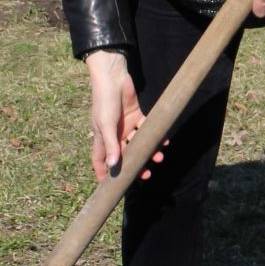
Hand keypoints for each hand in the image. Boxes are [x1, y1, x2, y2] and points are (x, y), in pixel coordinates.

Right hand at [84, 50, 163, 181]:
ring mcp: (126, 126)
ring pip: (138, 144)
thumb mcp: (105, 124)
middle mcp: (114, 134)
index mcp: (101, 138)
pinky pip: (147, 129)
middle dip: (135, 166)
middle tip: (146, 175)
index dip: (104, 174)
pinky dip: (156, 135)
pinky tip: (164, 141)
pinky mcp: (137, 116)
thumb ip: (111, 144)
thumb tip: (114, 166)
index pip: (100, 161)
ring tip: (158, 157)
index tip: (110, 188)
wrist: (113, 77)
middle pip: (124, 155)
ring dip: (148, 151)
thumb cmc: (104, 101)